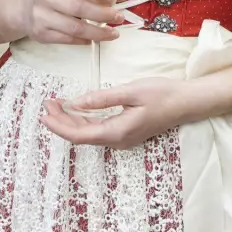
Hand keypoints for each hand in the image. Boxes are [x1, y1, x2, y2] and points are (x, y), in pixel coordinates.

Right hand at [8, 0, 122, 44]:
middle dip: (102, 14)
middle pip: (77, 8)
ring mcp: (42, 17)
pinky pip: (67, 40)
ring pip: (74, 28)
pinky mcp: (42, 35)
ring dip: (97, 32)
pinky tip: (95, 39)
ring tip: (114, 33)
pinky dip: (84, 41)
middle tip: (119, 17)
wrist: (23, 9)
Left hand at [40, 77, 203, 149]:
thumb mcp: (131, 91)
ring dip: (71, 120)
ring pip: (89, 133)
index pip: (79, 135)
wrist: (187, 103)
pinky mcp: (125, 132)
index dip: (59, 126)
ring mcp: (122, 139)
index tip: (44, 113)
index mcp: (117, 132)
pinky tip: (77, 109)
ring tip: (57, 104)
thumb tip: (77, 103)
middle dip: (61, 121)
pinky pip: (98, 130)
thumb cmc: (162, 94)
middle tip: (47, 103)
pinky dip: (84, 120)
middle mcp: (117, 140)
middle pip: (81, 136)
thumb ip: (103, 98)